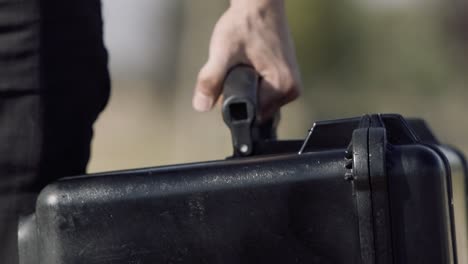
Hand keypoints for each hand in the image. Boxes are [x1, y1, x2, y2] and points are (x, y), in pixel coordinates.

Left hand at [192, 0, 301, 119]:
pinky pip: (263, 92)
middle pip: (255, 109)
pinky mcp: (286, 78)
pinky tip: (249, 63)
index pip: (251, 113)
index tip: (229, 76)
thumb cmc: (245, 23)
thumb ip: (211, 80)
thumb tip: (201, 106)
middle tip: (236, 65)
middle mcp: (292, 90)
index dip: (232, 100)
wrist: (259, 3)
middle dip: (239, 93)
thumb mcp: (223, 51)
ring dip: (245, 87)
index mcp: (284, 88)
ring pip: (258, 101)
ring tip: (244, 61)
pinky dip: (252, 82)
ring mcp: (291, 85)